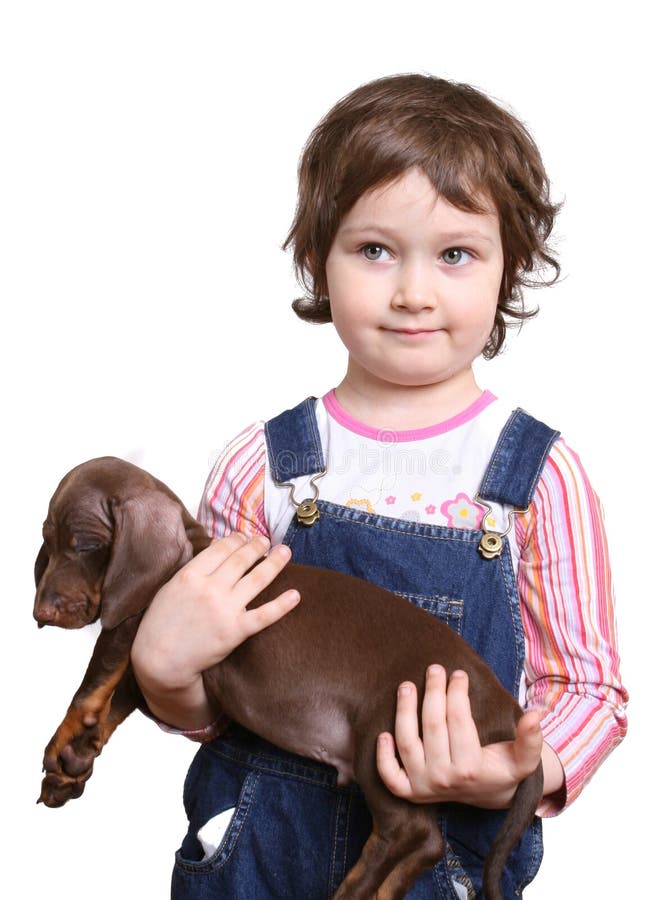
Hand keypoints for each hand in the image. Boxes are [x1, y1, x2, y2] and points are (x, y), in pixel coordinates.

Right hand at [131, 534, 298, 726]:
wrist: (159, 662)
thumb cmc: (160, 624)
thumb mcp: (170, 587)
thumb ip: (193, 568)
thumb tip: (216, 547)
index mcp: (191, 575)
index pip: (221, 548)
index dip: (237, 540)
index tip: (244, 537)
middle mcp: (210, 588)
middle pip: (241, 559)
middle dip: (257, 546)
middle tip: (266, 540)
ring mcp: (224, 609)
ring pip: (257, 579)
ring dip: (275, 562)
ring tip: (285, 552)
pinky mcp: (235, 631)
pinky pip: (264, 614)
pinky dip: (282, 604)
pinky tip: (295, 595)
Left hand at [376, 665, 543, 808]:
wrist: (486, 795)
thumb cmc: (503, 769)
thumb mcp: (523, 758)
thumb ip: (531, 739)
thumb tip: (538, 713)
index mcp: (471, 768)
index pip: (458, 721)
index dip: (457, 693)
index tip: (459, 674)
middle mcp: (445, 779)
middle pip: (432, 726)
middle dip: (433, 692)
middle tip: (434, 669)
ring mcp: (424, 787)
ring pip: (407, 743)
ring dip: (403, 711)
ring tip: (406, 686)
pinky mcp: (409, 792)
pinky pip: (390, 777)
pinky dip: (383, 757)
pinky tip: (383, 734)